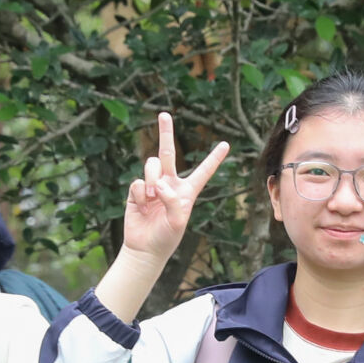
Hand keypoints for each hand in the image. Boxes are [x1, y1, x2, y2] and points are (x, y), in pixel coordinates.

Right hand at [121, 111, 231, 261]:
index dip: (214, 158)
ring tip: (152, 196)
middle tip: (164, 114)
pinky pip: (138, 182)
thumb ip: (173, 201)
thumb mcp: (178, 221)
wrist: (144, 248)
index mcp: (187, 191)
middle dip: (165, 132)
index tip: (226, 144)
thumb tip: (159, 184)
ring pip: (151, 166)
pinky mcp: (137, 191)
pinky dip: (140, 194)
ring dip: (152, 178)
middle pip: (168, 153)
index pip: (203, 171)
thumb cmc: (166, 237)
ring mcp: (153, 185)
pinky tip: (142, 206)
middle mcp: (170, 184)